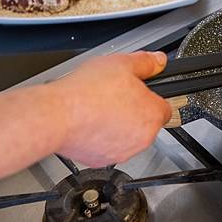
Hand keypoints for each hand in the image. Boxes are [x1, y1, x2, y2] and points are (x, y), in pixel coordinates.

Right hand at [52, 51, 170, 166]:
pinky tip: (89, 121)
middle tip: (115, 95)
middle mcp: (142, 139)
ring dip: (117, 124)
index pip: (165, 107)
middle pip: (145, 122)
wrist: (57, 116)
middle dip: (133, 110)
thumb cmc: (87, 93)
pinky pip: (106, 146)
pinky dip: (100, 137)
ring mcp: (122, 152)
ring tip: (99, 107)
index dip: (151, 96)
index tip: (139, 91)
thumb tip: (158, 61)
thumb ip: (146, 63)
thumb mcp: (122, 63)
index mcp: (152, 115)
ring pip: (126, 136)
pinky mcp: (101, 160)